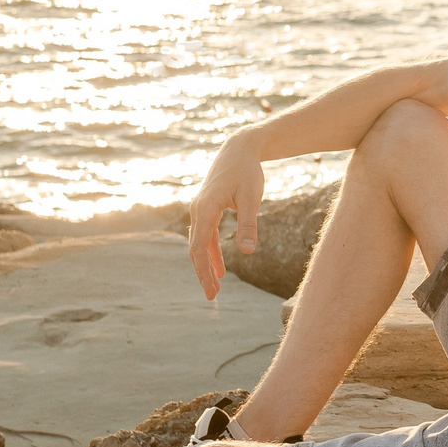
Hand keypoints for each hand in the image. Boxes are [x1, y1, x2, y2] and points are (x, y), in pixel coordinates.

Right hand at [186, 133, 265, 299]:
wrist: (240, 149)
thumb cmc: (248, 172)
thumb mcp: (251, 198)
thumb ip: (248, 225)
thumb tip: (247, 253)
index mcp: (206, 208)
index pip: (200, 246)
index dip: (204, 270)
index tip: (212, 289)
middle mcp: (198, 210)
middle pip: (195, 249)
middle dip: (202, 273)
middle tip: (212, 297)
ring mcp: (201, 209)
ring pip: (199, 244)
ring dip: (206, 266)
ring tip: (214, 288)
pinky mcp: (207, 209)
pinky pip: (206, 236)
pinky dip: (211, 253)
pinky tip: (219, 269)